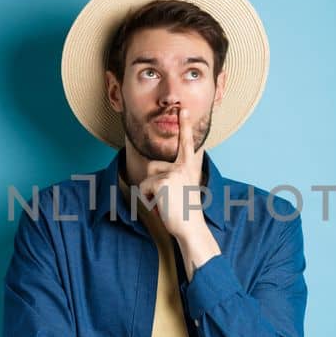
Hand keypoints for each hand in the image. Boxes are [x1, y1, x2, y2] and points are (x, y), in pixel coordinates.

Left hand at [136, 106, 207, 238]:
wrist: (191, 228)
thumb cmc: (185, 213)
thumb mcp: (180, 190)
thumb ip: (171, 179)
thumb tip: (149, 181)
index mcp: (188, 167)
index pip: (186, 143)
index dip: (184, 125)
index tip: (183, 109)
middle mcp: (182, 166)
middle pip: (152, 166)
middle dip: (151, 184)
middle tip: (166, 201)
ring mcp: (173, 172)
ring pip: (146, 178)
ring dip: (150, 194)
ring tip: (165, 204)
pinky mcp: (163, 181)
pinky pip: (144, 188)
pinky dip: (148, 200)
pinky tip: (162, 206)